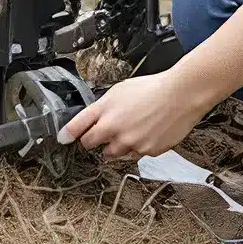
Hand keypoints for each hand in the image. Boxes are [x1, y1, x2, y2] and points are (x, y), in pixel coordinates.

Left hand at [56, 70, 210, 160]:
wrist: (180, 95)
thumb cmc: (153, 88)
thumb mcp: (120, 90)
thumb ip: (104, 106)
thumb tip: (94, 118)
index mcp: (105, 109)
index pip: (76, 126)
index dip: (67, 134)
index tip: (62, 139)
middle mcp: (113, 129)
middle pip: (90, 144)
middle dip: (93, 140)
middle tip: (101, 134)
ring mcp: (129, 143)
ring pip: (111, 154)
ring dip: (114, 146)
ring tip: (129, 131)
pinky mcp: (145, 152)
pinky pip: (134, 155)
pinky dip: (136, 148)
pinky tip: (145, 133)